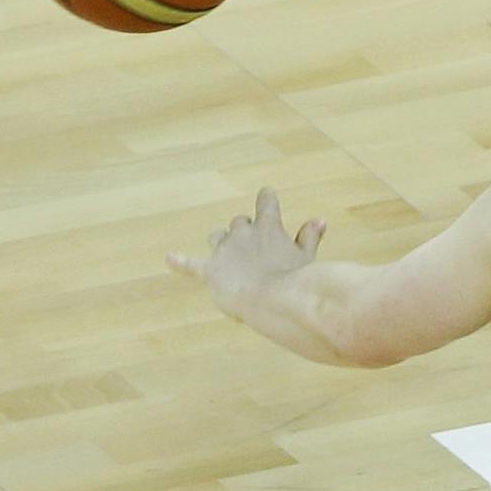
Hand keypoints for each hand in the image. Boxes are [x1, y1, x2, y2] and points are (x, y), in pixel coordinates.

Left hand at [168, 187, 325, 317]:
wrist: (275, 298)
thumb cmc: (296, 278)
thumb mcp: (306, 255)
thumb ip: (309, 236)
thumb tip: (319, 220)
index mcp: (268, 226)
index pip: (266, 203)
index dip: (266, 198)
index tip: (266, 192)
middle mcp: (243, 233)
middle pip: (239, 222)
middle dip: (244, 230)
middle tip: (253, 246)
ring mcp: (225, 250)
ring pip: (218, 236)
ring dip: (222, 241)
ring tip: (228, 253)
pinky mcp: (211, 270)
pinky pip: (191, 264)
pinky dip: (180, 262)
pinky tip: (170, 259)